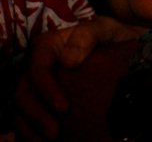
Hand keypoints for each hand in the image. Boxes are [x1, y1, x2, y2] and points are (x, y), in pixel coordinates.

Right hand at [13, 16, 142, 140]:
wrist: (123, 46)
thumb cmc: (112, 36)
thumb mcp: (104, 29)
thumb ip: (87, 37)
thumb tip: (68, 62)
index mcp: (48, 46)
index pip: (37, 69)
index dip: (45, 89)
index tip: (63, 108)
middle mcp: (39, 65)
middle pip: (24, 92)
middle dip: (36, 115)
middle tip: (55, 133)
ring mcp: (40, 84)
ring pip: (22, 108)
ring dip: (31, 127)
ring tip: (51, 140)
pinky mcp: (44, 99)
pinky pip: (28, 118)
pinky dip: (32, 131)